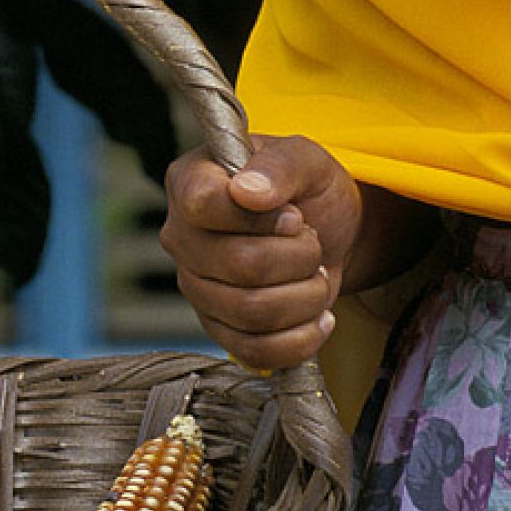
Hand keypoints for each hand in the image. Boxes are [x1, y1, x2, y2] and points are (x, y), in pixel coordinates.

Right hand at [157, 135, 361, 368]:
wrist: (328, 232)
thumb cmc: (308, 189)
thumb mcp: (307, 159)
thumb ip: (280, 165)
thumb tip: (248, 191)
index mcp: (191, 183)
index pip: (203, 205)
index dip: (260, 217)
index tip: (293, 215)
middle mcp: (182, 237)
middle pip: (240, 265)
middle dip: (300, 257)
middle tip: (313, 244)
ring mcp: (196, 287)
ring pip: (251, 311)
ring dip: (306, 296)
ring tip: (316, 276)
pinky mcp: (217, 328)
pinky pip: (255, 350)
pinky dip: (300, 338)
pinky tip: (317, 316)